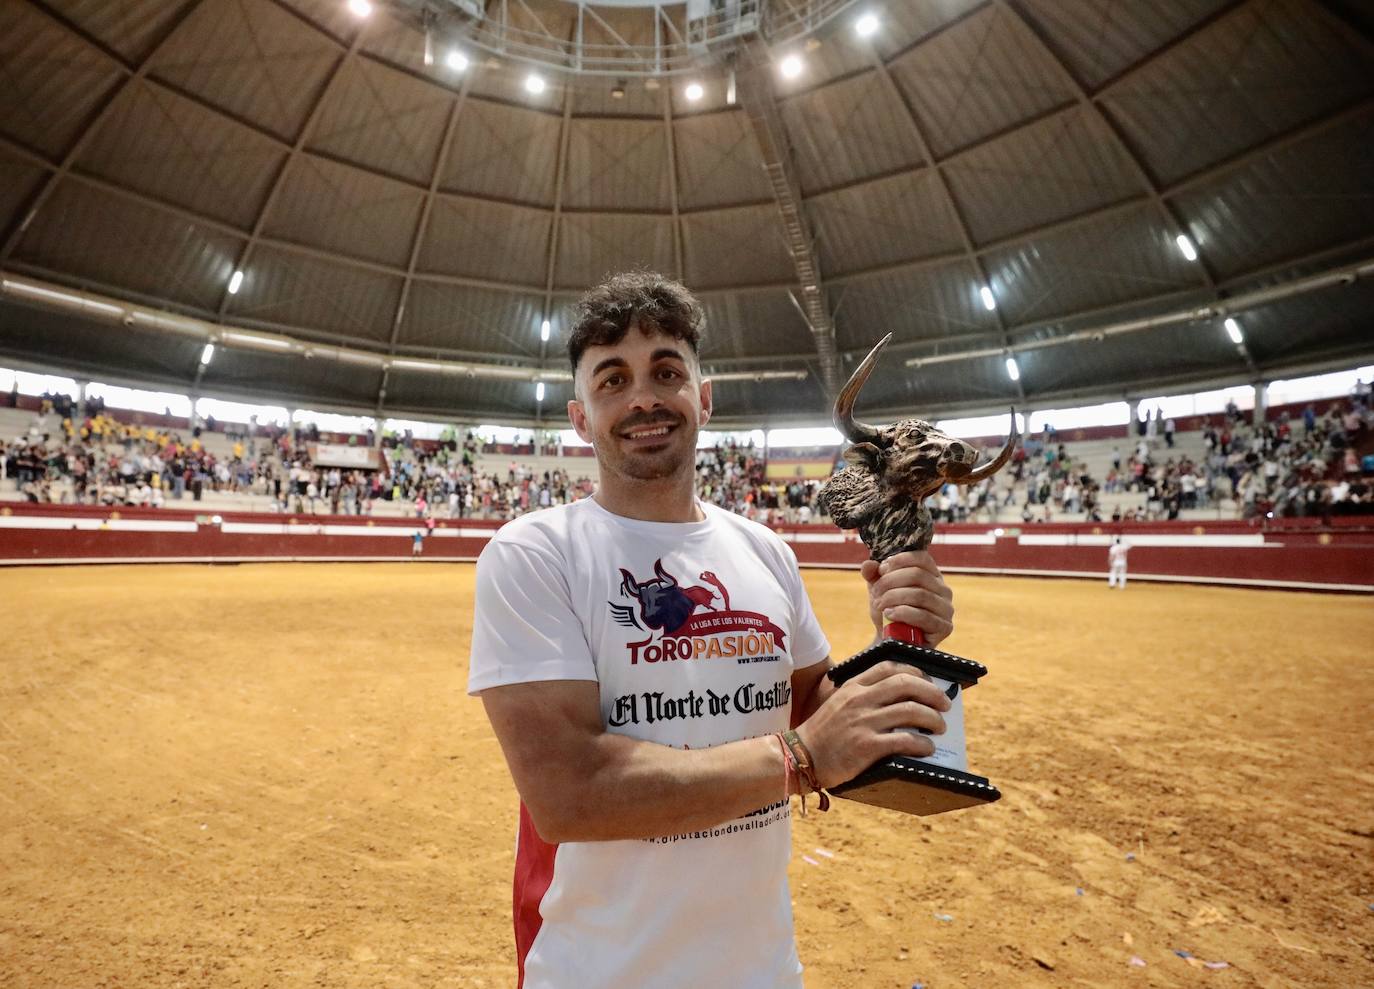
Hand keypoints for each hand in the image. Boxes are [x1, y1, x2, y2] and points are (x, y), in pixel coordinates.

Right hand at [795, 661, 950, 789]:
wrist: (800, 756)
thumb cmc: (822, 733)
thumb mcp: (838, 704)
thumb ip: (861, 696)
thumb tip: (897, 698)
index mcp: (853, 686)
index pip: (890, 667)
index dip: (915, 672)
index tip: (928, 682)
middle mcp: (860, 700)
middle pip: (906, 685)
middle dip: (932, 693)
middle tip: (944, 704)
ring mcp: (863, 722)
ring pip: (911, 711)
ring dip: (933, 719)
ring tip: (940, 727)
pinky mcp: (867, 746)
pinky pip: (905, 740)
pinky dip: (922, 744)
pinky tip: (927, 748)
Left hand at [859, 550, 954, 646]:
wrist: (891, 640)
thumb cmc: (889, 610)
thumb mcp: (878, 589)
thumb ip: (873, 574)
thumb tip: (869, 564)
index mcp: (931, 575)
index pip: (921, 558)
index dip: (899, 560)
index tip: (881, 570)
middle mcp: (943, 589)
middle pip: (917, 575)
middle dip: (890, 582)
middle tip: (875, 593)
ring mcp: (946, 609)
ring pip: (919, 594)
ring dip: (893, 598)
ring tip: (880, 605)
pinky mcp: (944, 627)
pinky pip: (924, 616)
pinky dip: (903, 613)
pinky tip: (889, 614)